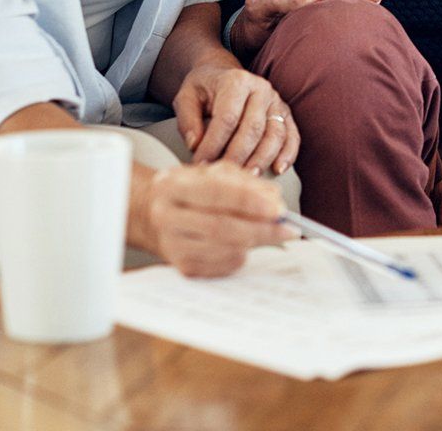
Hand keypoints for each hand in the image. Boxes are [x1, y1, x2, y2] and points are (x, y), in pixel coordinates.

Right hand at [134, 160, 295, 276]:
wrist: (152, 214)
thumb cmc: (190, 191)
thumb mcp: (212, 174)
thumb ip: (244, 181)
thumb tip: (274, 198)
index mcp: (172, 185)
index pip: (215, 192)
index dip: (250, 201)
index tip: (279, 208)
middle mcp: (166, 215)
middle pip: (220, 226)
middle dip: (261, 229)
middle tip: (290, 230)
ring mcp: (171, 245)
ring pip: (222, 249)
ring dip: (255, 243)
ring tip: (272, 234)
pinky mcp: (180, 267)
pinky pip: (220, 267)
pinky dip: (241, 256)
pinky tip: (246, 246)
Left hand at [172, 64, 299, 175]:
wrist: (222, 74)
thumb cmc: (204, 89)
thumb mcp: (186, 96)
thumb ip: (187, 120)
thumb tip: (195, 145)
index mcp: (236, 81)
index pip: (227, 118)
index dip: (214, 144)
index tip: (201, 164)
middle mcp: (261, 89)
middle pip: (253, 128)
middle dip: (238, 156)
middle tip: (225, 176)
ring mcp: (276, 101)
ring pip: (275, 134)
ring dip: (262, 159)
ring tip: (249, 178)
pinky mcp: (285, 113)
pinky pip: (292, 136)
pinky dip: (288, 154)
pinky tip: (278, 170)